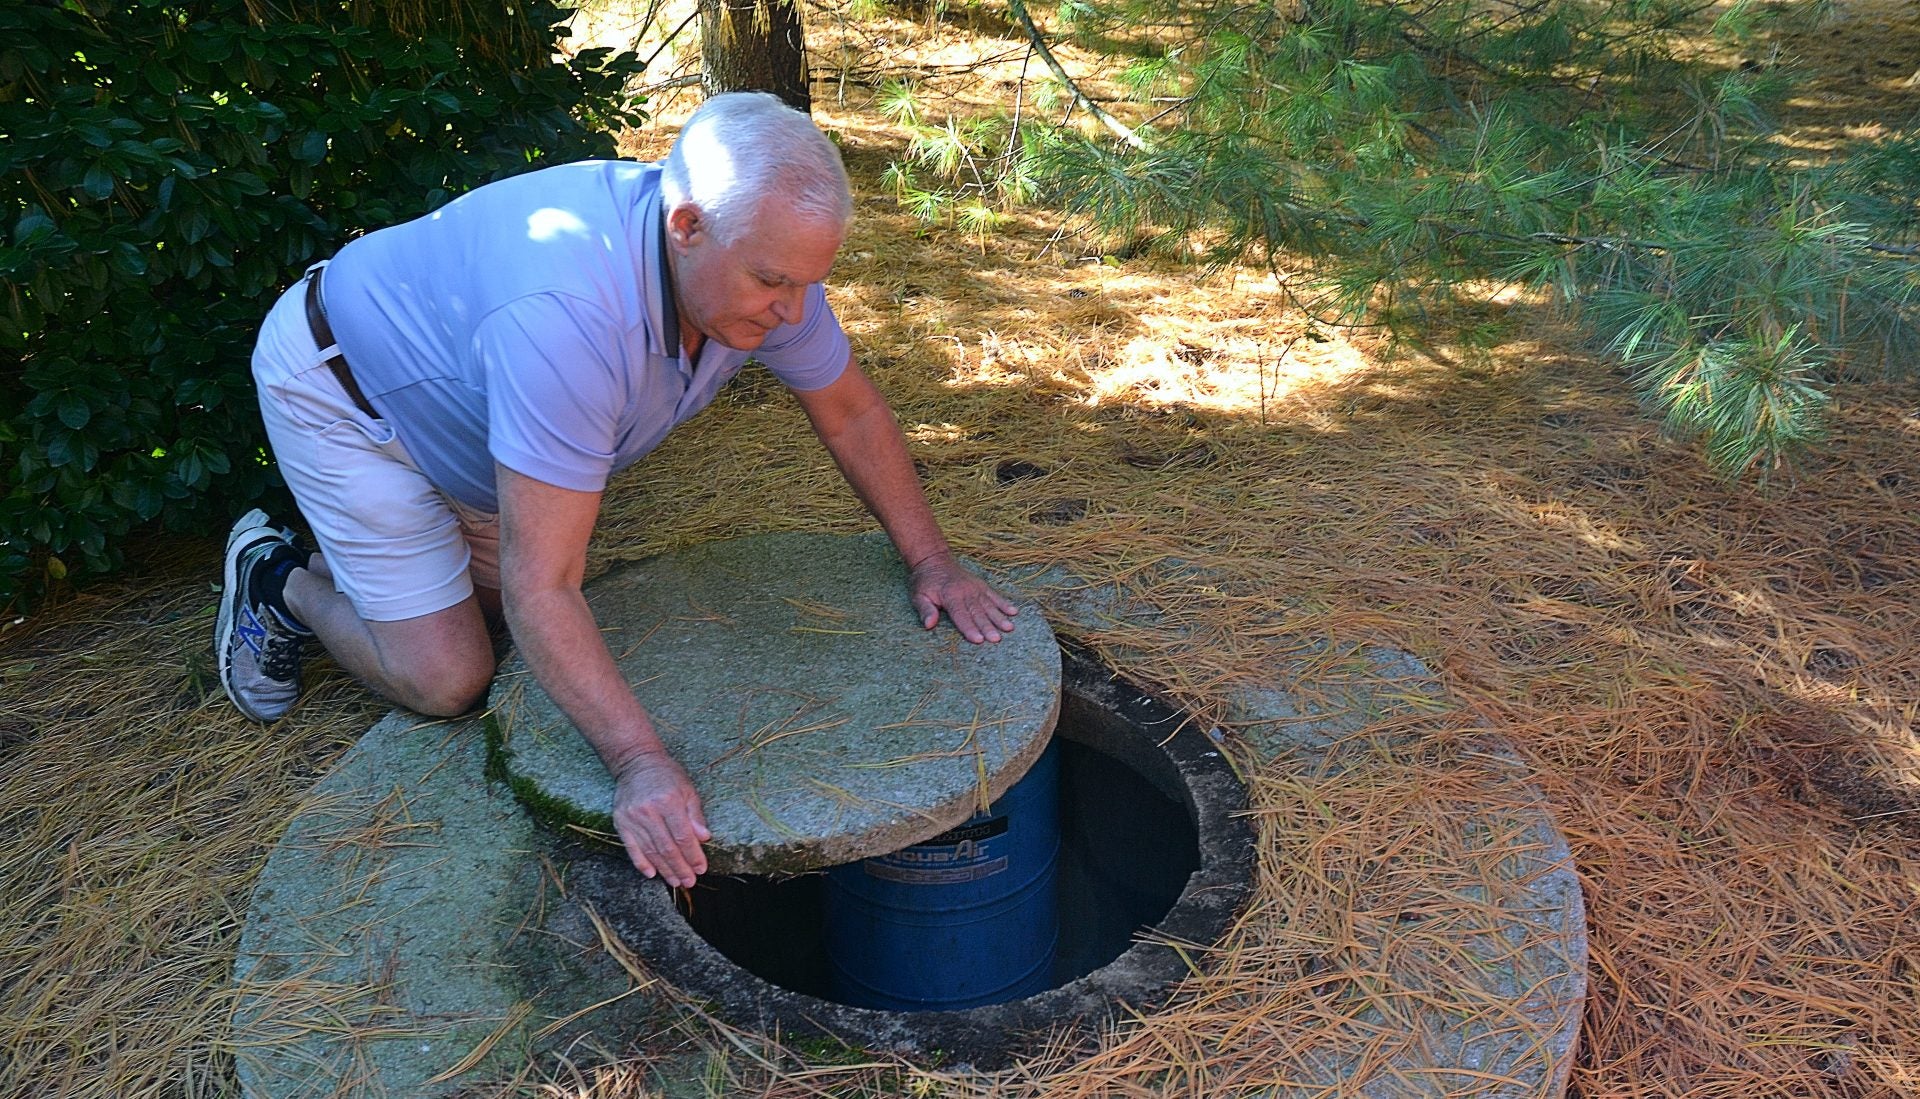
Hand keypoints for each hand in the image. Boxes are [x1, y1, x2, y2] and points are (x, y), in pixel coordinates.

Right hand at [609, 748, 711, 886]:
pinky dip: (641, 863)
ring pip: (650, 851)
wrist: (636, 763)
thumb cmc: (667, 776)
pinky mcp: (620, 822)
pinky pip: (631, 848)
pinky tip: (652, 874)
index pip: (683, 836)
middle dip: (680, 868)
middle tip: (689, 881)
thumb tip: (704, 838)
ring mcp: (632, 818)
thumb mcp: (688, 789)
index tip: (701, 868)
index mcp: (668, 801)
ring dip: (664, 869)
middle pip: (666, 848)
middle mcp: (648, 811)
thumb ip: (696, 815)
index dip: (693, 855)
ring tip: (675, 881)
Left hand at [908, 553, 1019, 642]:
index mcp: (950, 595)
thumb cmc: (924, 581)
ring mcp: (975, 588)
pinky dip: (1004, 604)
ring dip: (999, 617)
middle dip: (988, 626)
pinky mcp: (981, 586)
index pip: (961, 615)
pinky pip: (994, 596)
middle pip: (977, 612)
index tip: (979, 639)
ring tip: (1009, 628)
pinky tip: (1014, 612)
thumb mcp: (918, 595)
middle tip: (997, 639)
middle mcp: (965, 592)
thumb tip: (929, 625)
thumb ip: (925, 610)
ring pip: (989, 605)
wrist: (933, 559)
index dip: (969, 628)